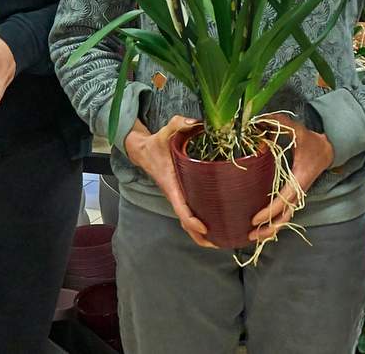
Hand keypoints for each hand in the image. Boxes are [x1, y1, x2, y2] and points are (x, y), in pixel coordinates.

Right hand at [125, 116, 214, 247]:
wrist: (143, 150)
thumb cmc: (156, 143)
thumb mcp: (165, 131)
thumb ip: (178, 124)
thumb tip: (194, 122)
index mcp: (171, 184)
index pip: (181, 208)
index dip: (192, 220)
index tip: (205, 227)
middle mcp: (175, 194)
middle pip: (186, 223)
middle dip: (200, 236)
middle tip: (220, 243)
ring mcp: (179, 197)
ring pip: (188, 221)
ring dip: (201, 234)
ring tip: (222, 241)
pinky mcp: (182, 195)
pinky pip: (190, 213)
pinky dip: (200, 224)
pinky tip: (217, 226)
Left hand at [249, 114, 334, 241]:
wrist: (329, 149)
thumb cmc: (313, 142)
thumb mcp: (299, 131)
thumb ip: (280, 123)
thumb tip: (259, 118)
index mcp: (299, 179)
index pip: (283, 201)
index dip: (269, 212)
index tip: (254, 219)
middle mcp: (298, 191)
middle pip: (285, 218)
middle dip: (268, 229)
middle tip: (250, 235)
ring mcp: (297, 195)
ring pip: (285, 219)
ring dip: (270, 230)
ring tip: (252, 237)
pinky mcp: (294, 195)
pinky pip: (284, 213)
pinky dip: (273, 222)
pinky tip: (260, 227)